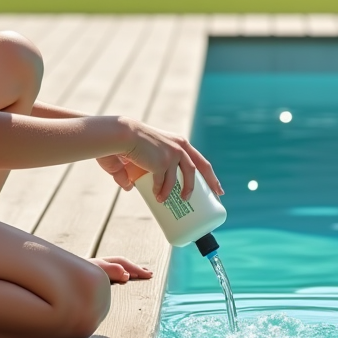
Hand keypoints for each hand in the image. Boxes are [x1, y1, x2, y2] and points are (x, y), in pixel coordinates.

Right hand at [108, 119, 222, 202]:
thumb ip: (132, 171)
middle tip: (216, 196)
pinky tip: (158, 197)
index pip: (199, 159)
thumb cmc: (127, 143)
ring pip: (184, 178)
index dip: (209, 174)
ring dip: (184, 191)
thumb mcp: (139, 156)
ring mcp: (172, 154)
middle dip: (211, 183)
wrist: (120, 135)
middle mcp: (179, 147)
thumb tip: (129, 186)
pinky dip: (161, 192)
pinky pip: (164, 183)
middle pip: (200, 168)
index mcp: (179, 143)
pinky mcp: (162, 163)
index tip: (216, 187)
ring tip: (180, 201)